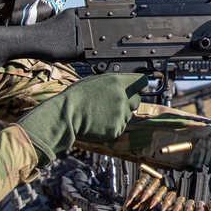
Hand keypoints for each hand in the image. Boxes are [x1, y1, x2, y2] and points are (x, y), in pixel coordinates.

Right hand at [17, 73, 148, 159]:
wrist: (68, 115)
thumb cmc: (78, 96)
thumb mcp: (97, 81)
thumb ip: (114, 83)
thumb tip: (123, 85)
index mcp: (119, 82)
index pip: (142, 82)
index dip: (139, 85)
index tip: (138, 88)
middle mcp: (124, 98)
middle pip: (136, 100)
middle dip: (128, 101)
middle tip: (113, 103)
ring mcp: (122, 114)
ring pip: (128, 114)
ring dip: (119, 114)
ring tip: (101, 113)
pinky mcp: (117, 129)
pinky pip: (120, 127)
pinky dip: (112, 126)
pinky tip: (99, 122)